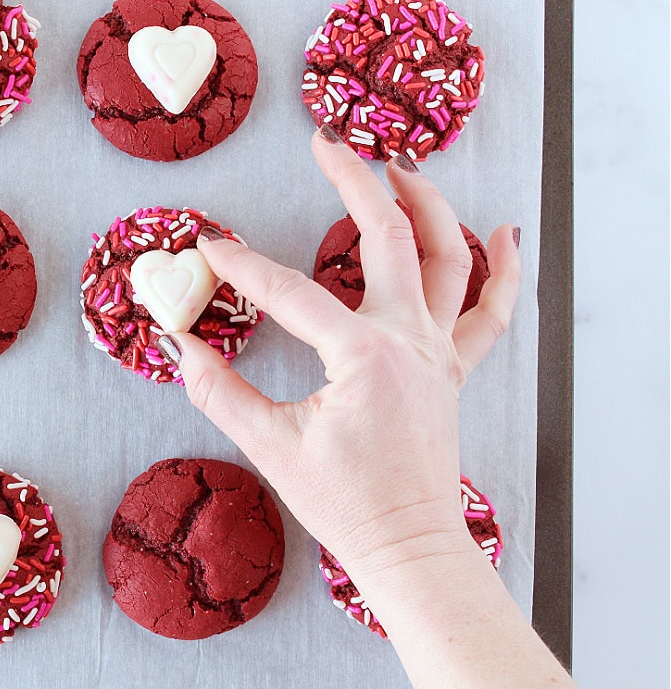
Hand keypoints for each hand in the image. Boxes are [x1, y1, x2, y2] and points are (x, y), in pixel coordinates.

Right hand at [162, 128, 521, 580]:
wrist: (408, 546)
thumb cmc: (345, 503)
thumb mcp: (270, 447)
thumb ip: (219, 392)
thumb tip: (180, 347)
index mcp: (364, 355)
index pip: (290, 293)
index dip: (243, 267)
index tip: (209, 246)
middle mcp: (410, 339)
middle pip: (388, 236)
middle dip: (353, 180)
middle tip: (323, 142)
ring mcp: (440, 351)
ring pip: (450, 257)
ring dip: (427, 203)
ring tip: (400, 163)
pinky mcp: (453, 368)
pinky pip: (491, 310)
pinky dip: (504, 269)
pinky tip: (507, 234)